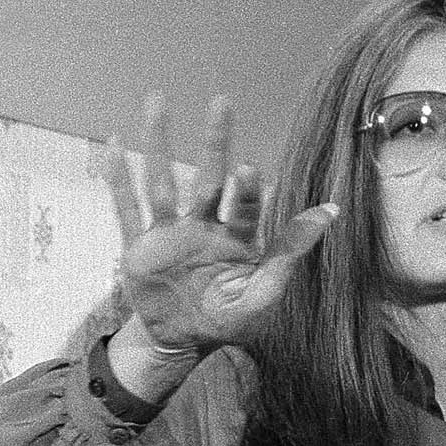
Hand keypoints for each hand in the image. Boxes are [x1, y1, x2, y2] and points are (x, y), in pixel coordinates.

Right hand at [105, 92, 337, 365]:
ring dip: (158, 143)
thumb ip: (290, 251)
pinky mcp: (138, 248)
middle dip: (214, 142)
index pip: (245, 205)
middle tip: (222, 102)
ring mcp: (168, 234)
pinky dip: (118, 180)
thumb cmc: (226, 319)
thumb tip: (332, 209)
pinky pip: (126, 210)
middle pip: (207, 177)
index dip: (247, 188)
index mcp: (235, 237)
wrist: (180, 343)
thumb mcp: (263, 294)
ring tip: (156, 101)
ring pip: (162, 182)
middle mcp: (202, 226)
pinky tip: (113, 145)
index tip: (248, 169)